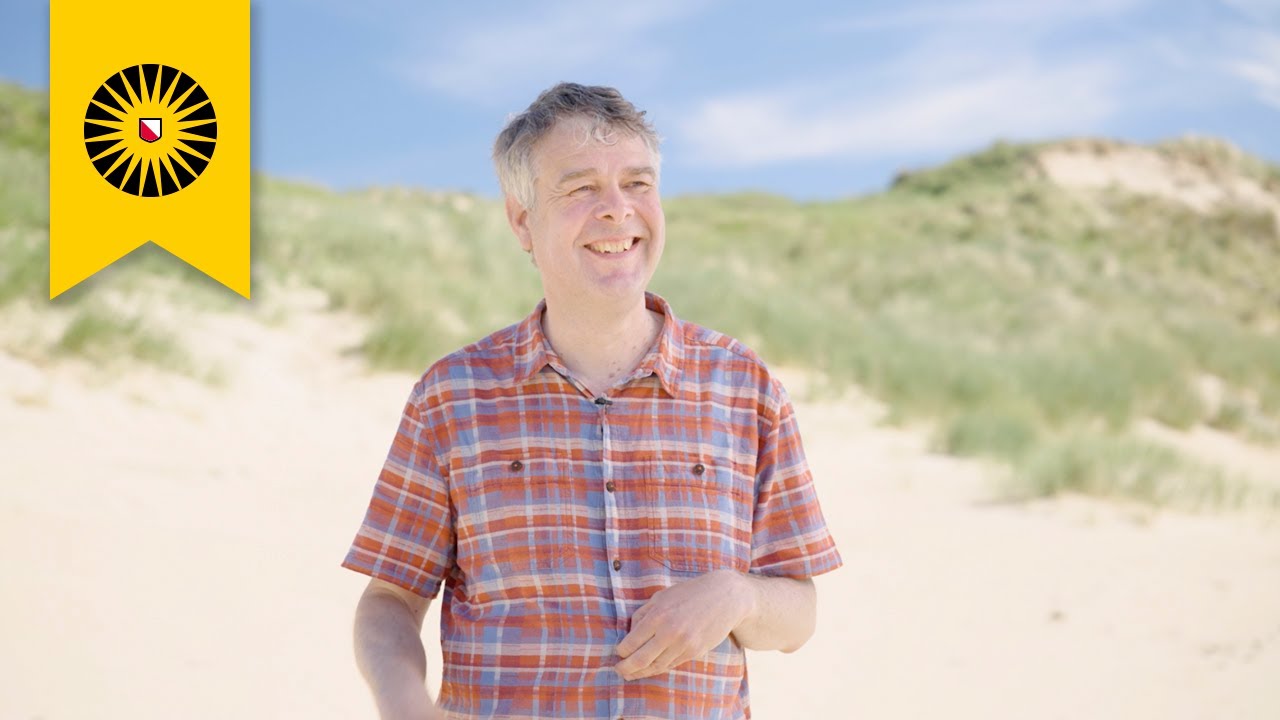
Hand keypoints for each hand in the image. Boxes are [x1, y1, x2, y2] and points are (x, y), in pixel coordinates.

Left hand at [614, 569, 753, 680]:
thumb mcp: (662, 596)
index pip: (631, 642)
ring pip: (656, 666)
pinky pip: (671, 664)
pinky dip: (658, 668)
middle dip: (626, 668)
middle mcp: (669, 632)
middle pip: (640, 659)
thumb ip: (643, 614)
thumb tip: (628, 633)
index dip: (621, 651)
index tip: (618, 653)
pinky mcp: (694, 652)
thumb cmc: (690, 593)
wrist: (725, 597)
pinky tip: (650, 668)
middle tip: (618, 670)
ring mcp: (683, 645)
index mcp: (658, 615)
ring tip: (630, 674)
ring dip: (641, 672)